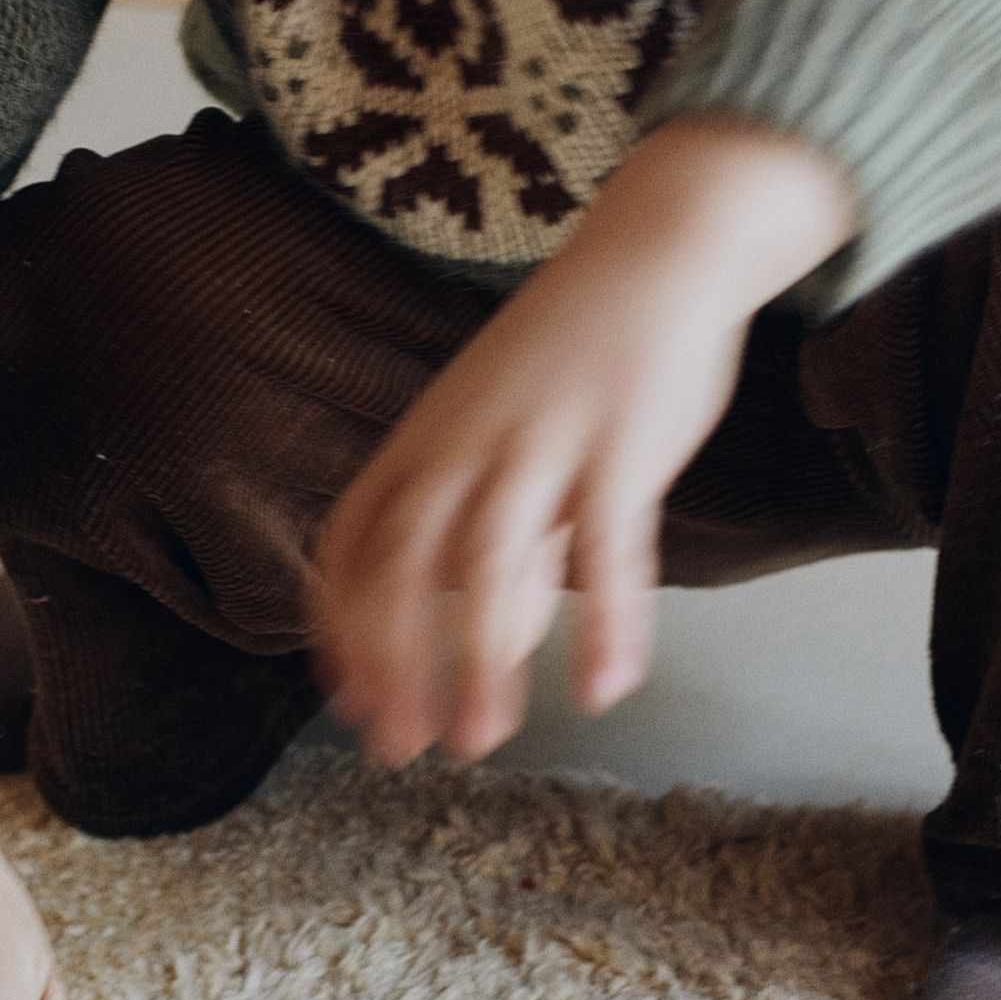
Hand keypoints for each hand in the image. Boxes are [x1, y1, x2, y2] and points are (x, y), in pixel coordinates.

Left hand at [315, 114, 856, 766]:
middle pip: (401, 570)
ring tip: (480, 742)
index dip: (339, 630)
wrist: (660, 247)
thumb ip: (499, 542)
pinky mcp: (622, 442)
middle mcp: (463, 445)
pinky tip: (605, 689)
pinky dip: (605, 624)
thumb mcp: (506, 442)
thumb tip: (499, 641)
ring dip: (477, 666)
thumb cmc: (576, 359)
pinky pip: (608, 549)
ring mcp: (540, 442)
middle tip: (401, 751)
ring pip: (486, 569)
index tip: (349, 704)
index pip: (350, 547)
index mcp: (423, 442)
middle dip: (394, 668)